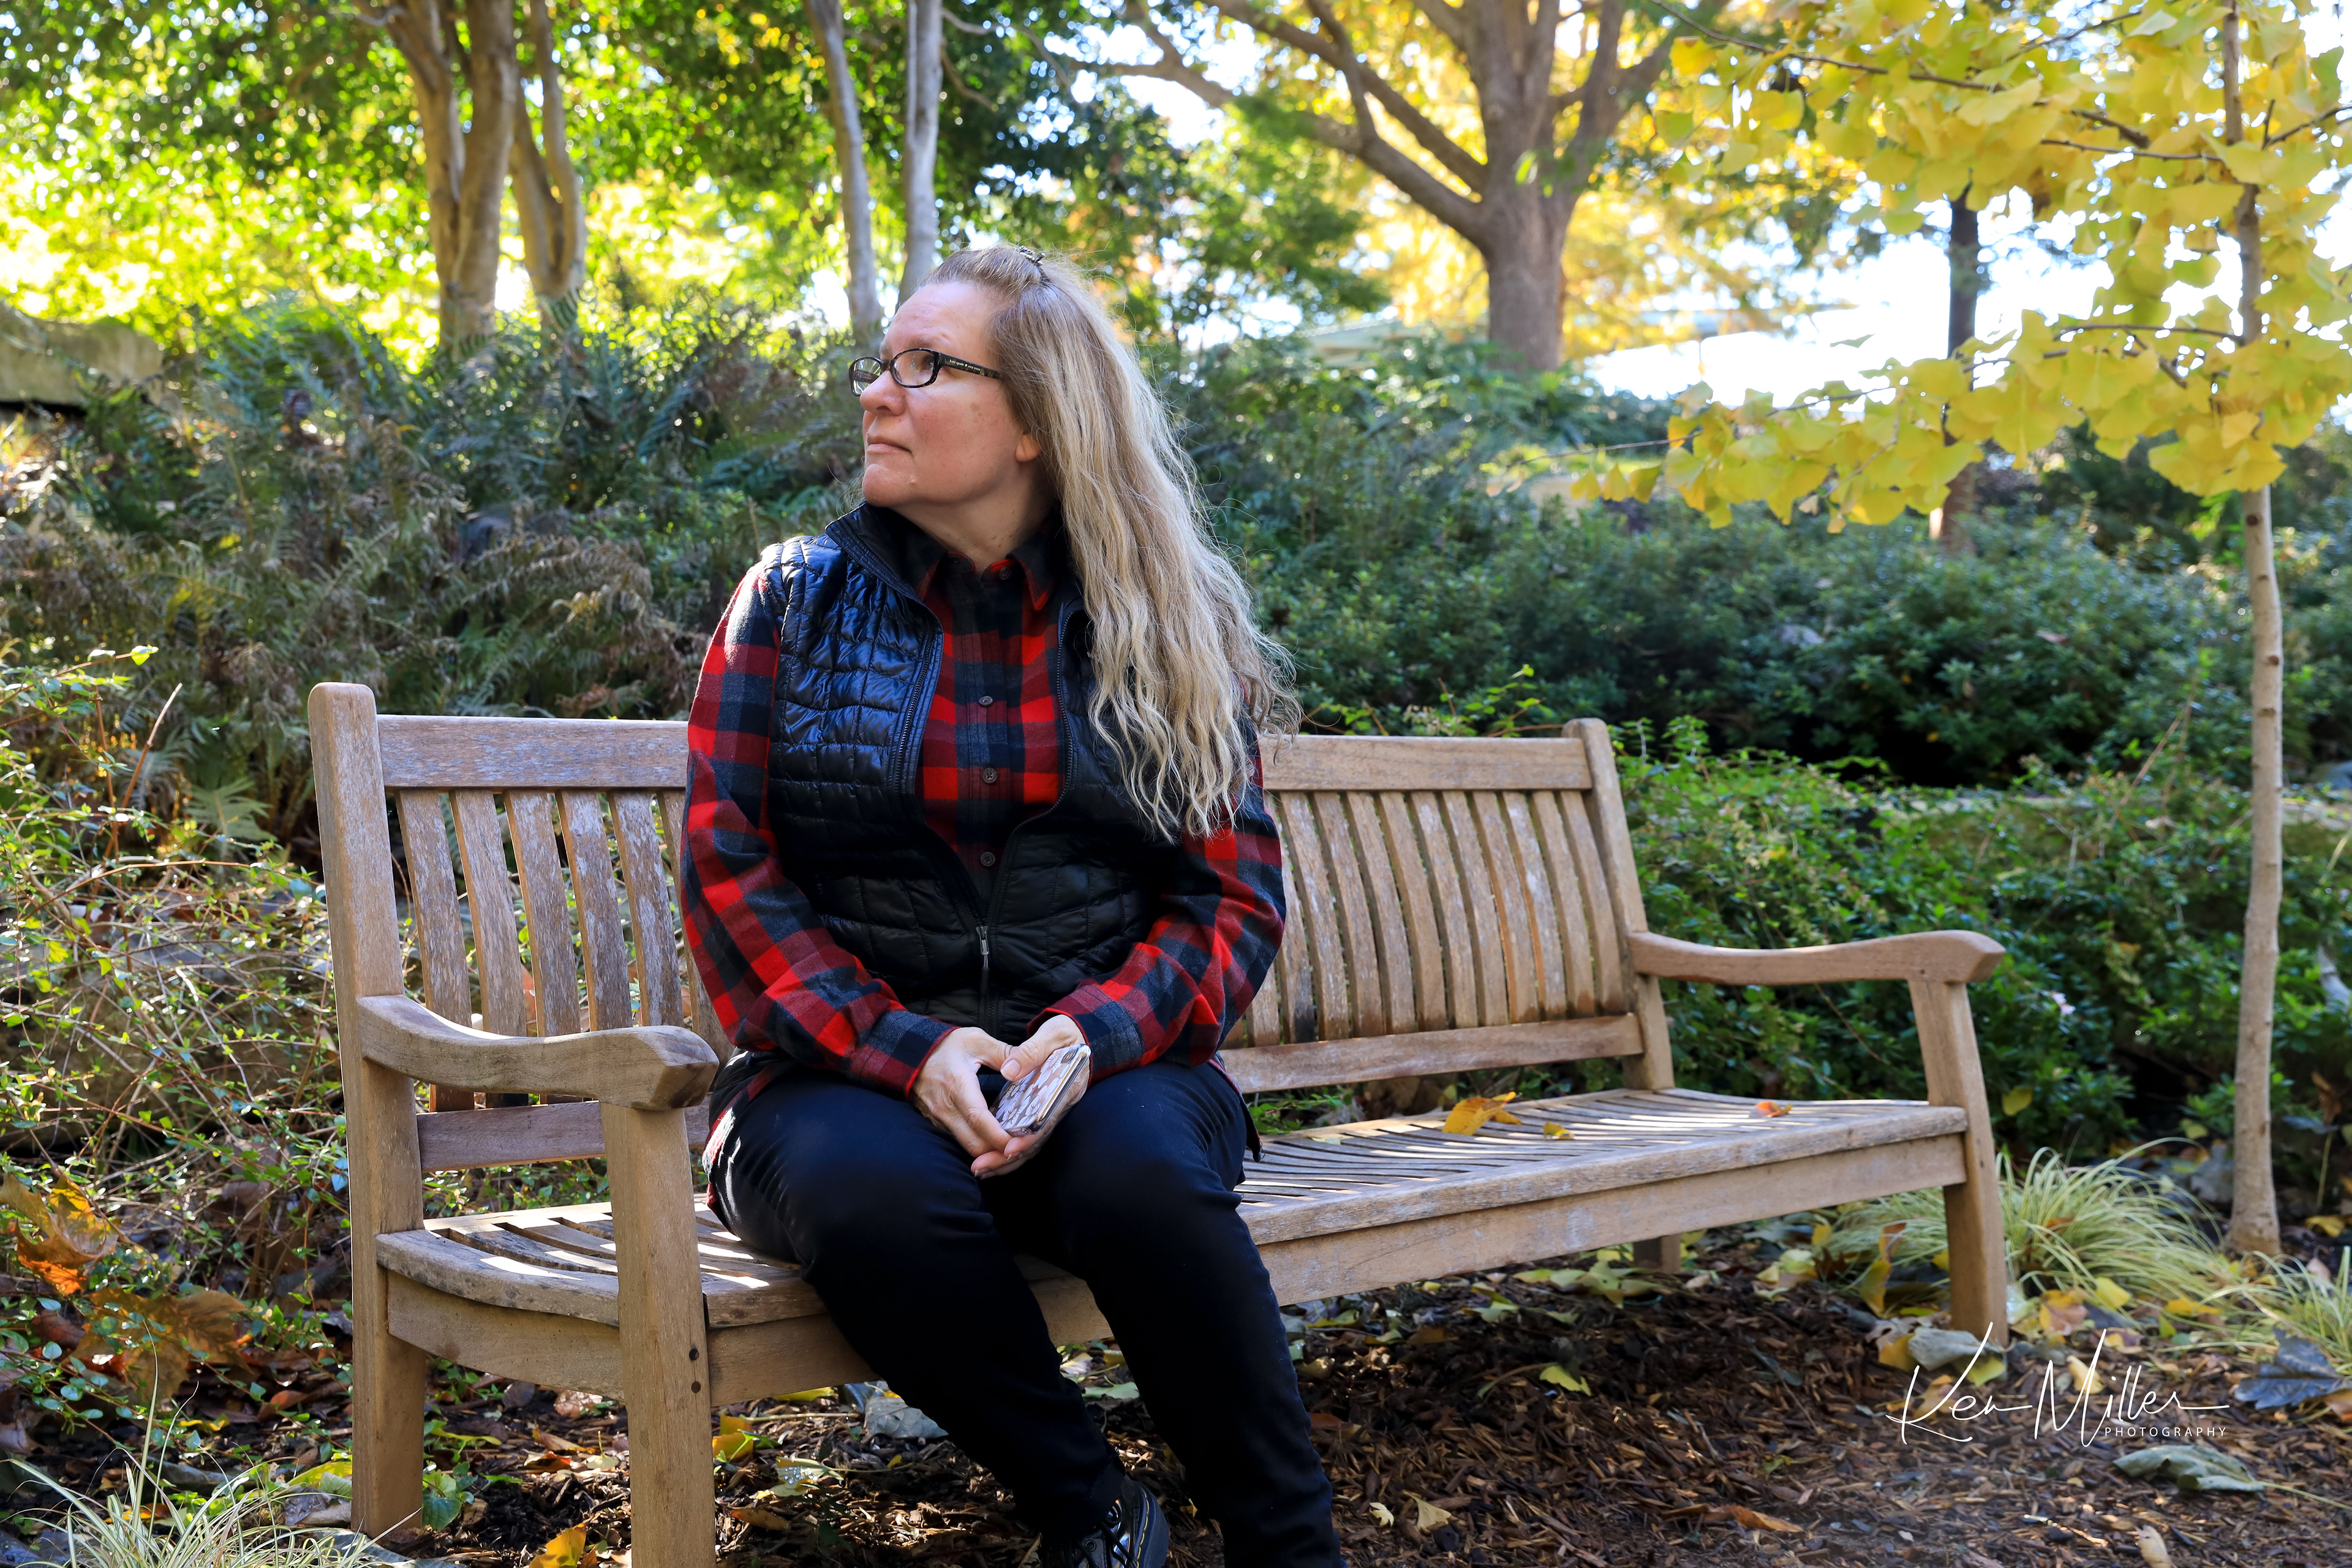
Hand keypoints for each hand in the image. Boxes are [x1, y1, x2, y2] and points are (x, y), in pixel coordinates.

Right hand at [913, 1027, 1025, 1172]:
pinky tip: (993, 1141)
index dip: (998, 1136)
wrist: (910, 1052)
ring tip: (1012, 1148)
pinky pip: (959, 1141)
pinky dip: (978, 1145)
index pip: (978, 1118)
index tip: (1017, 1144)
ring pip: (966, 1147)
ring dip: (989, 1152)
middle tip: (1022, 1150)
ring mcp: (939, 1119)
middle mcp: (946, 1108)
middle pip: (973, 1144)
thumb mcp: (977, 1041)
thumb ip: (1005, 1053)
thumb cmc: (946, 1046)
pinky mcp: (938, 1123)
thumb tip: (1030, 1064)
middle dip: (998, 1153)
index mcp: (958, 1085)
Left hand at [974, 1015, 1088, 1179]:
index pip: (1046, 1122)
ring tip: (980, 1168)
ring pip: (1030, 1144)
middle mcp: (1061, 1107)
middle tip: (981, 1166)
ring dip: (1005, 1160)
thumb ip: (1032, 1050)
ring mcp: (1052, 1112)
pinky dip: (1008, 1149)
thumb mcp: (1055, 1033)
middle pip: (1035, 1141)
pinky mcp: (1042, 1112)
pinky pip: (1026, 1136)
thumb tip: (1009, 1071)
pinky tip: (989, 1154)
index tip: (1006, 1148)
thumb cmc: (1069, 1034)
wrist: (1085, 1035)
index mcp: (1066, 1089)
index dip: (1026, 1138)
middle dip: (1007, 1157)